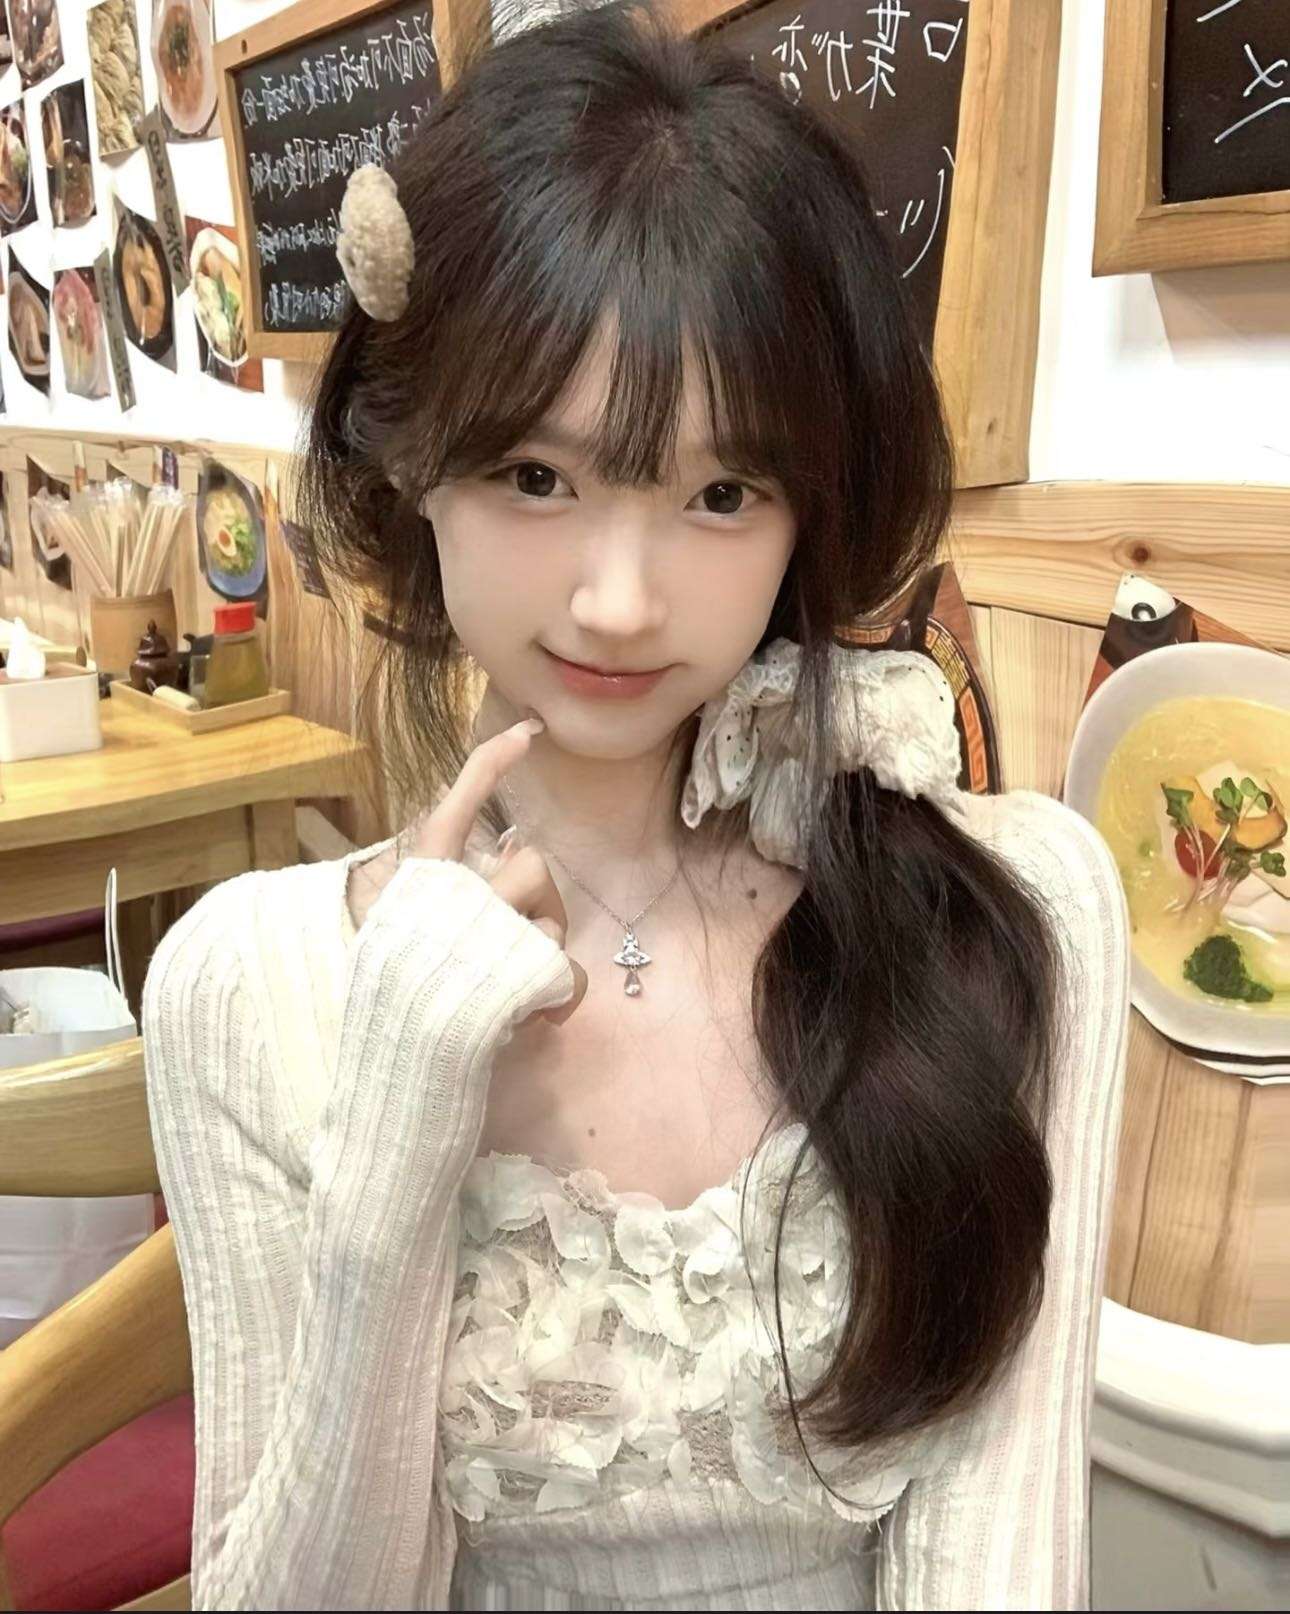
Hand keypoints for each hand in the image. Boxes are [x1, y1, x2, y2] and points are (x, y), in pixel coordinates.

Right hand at [403, 718, 588, 1026]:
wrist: (390, 1067)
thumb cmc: (395, 1004)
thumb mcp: (400, 935)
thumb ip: (445, 898)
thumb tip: (508, 859)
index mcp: (420, 884)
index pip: (455, 808)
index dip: (491, 766)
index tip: (529, 732)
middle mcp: (454, 899)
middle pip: (531, 865)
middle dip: (544, 901)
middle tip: (530, 939)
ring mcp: (487, 934)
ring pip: (552, 917)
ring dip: (546, 951)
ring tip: (517, 991)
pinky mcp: (519, 974)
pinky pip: (566, 971)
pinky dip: (561, 997)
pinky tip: (541, 1017)